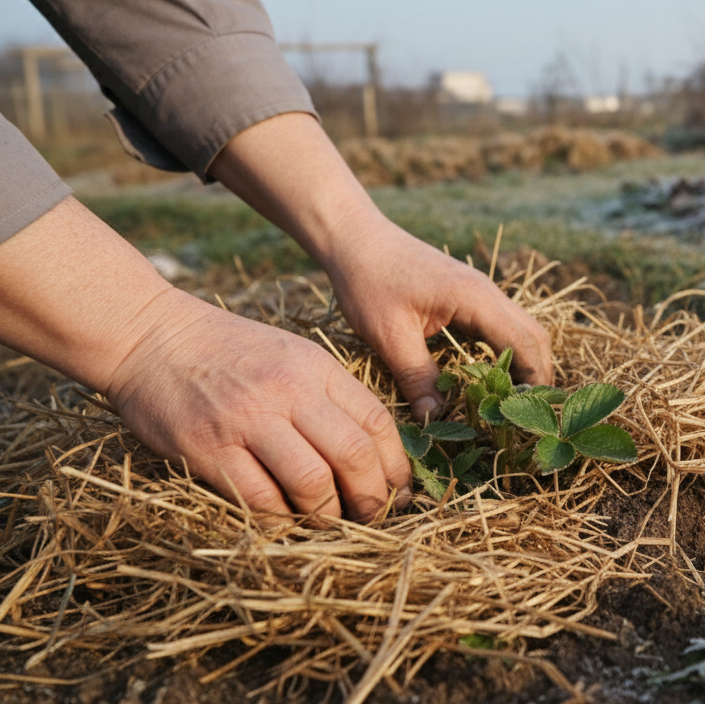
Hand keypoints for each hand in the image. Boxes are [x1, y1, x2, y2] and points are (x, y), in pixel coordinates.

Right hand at [104, 291, 410, 521]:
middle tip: (372, 516)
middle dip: (372, 498)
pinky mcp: (207, 449)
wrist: (150, 335)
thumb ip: (331, 396)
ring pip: (311, 483)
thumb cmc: (229, 351)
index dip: (396, 466)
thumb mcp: (293, 355)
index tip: (399, 491)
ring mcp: (246, 421)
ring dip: (328, 515)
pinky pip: (258, 500)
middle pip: (354, 456)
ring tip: (329, 522)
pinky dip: (279, 520)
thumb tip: (374, 454)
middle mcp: (288, 392)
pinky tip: (286, 521)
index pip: (377, 422)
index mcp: (316, 368)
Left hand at [206, 113, 553, 425]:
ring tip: (513, 402)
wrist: (355, 238)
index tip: (528, 416)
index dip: (532, 382)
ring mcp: (481, 292)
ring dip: (525, 363)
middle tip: (528, 414)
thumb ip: (417, 377)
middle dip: (538, 375)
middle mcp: (488, 293)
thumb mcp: (389, 335)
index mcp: (476, 299)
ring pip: (522, 330)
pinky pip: (501, 327)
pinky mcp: (468, 296)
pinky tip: (491, 378)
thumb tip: (435, 419)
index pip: (524, 345)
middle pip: (535, 336)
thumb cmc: (368, 280)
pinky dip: (507, 352)